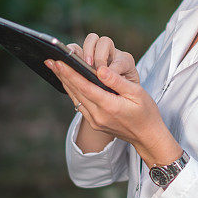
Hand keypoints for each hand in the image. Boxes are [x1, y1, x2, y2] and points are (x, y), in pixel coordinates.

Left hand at [45, 34, 182, 167]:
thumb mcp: (137, 93)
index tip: (59, 62)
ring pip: (75, 98)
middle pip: (76, 92)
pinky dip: (72, 91)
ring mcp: (95, 121)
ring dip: (64, 82)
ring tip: (54, 68)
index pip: (85, 87)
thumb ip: (117, 81)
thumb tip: (100, 69)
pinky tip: (67, 81)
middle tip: (49, 60)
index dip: (71, 73)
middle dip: (62, 75)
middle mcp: (98, 116)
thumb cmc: (146, 112)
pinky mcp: (94, 123)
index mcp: (109, 106)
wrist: (147, 137)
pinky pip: (80, 104)